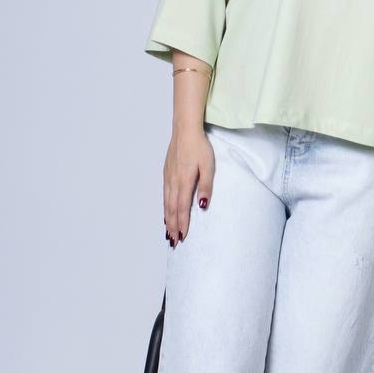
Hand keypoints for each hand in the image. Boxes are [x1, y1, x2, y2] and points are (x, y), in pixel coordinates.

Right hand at [164, 126, 213, 247]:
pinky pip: (164, 195)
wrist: (185, 130)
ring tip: (168, 232)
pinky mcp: (167, 173)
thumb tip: (202, 206)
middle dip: (172, 226)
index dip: (182, 224)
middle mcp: (173, 182)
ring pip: (166, 203)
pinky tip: (165, 212)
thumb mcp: (209, 167)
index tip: (182, 237)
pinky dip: (164, 207)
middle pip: (171, 209)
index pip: (182, 208)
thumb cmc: (200, 147)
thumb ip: (206, 187)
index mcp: (184, 181)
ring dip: (167, 219)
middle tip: (173, 241)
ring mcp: (168, 177)